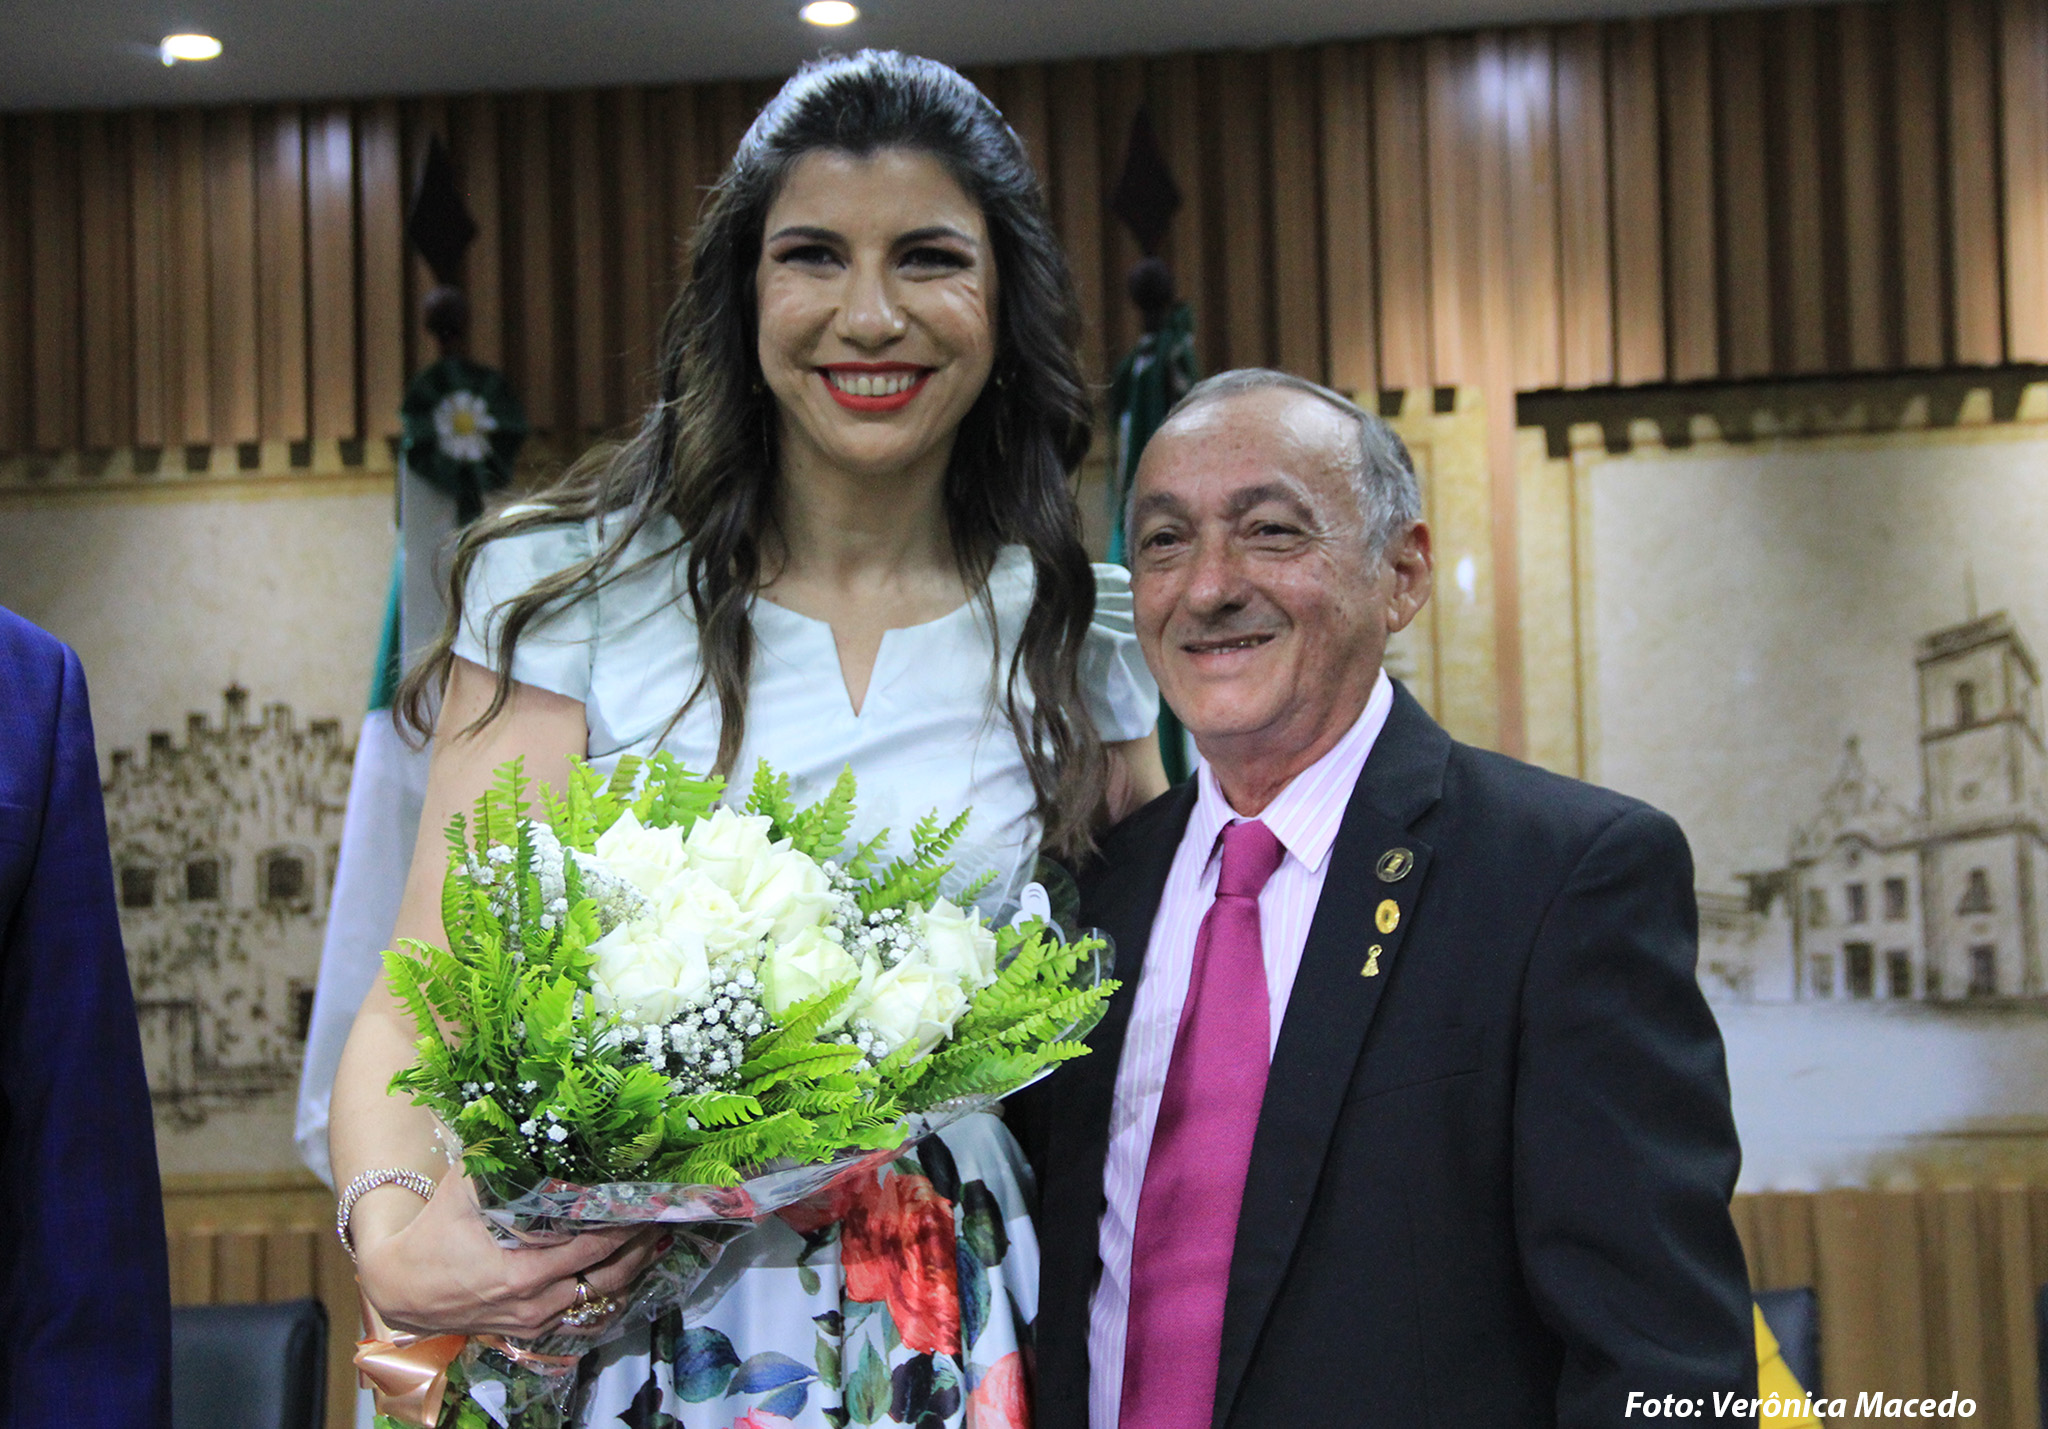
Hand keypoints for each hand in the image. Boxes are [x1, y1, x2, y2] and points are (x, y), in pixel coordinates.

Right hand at [354, 1170, 669, 1339]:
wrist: (398, 1289)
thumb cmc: (431, 1236)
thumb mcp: (459, 1192)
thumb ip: (493, 1160)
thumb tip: (524, 1121)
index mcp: (522, 1274)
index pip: (590, 1250)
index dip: (624, 1227)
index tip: (648, 1204)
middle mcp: (534, 1304)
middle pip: (606, 1278)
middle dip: (639, 1248)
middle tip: (663, 1219)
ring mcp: (533, 1322)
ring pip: (597, 1301)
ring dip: (629, 1271)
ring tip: (654, 1242)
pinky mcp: (529, 1330)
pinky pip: (580, 1317)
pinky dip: (604, 1295)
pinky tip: (623, 1274)